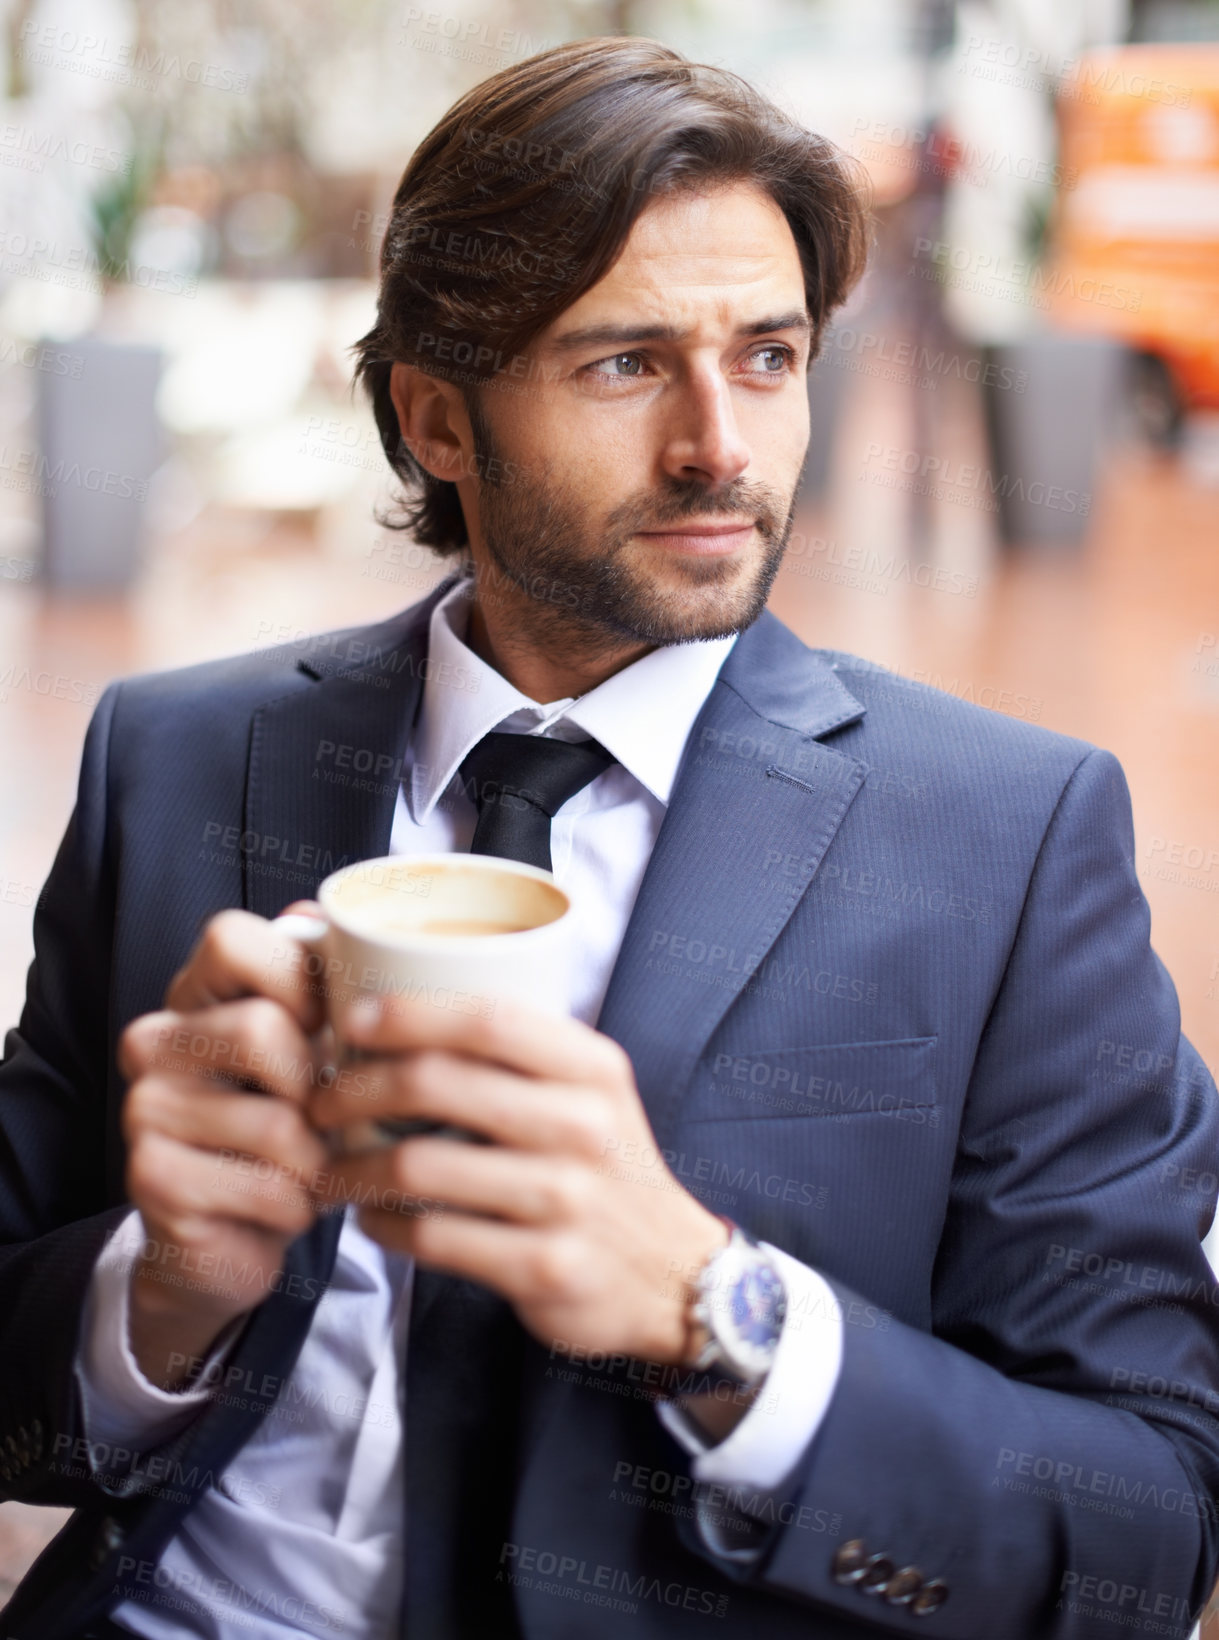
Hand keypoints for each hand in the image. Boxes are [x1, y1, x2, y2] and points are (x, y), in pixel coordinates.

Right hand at [117, 904, 332, 1387]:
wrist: (229, 1237)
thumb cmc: (285, 1125)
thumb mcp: (308, 1049)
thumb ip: (316, 980)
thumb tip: (312, 914)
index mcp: (193, 994)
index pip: (229, 936)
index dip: (295, 973)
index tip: (326, 1020)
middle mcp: (153, 1041)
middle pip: (262, 1028)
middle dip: (320, 1084)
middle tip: (326, 1114)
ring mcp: (143, 1110)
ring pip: (277, 1123)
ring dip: (318, 1159)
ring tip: (310, 1167)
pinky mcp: (151, 1178)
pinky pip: (268, 1187)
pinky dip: (300, 1205)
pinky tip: (286, 1206)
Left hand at [307, 990, 727, 1368]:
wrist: (671, 1274)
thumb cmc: (606, 1168)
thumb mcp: (591, 1093)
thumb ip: (522, 1054)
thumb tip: (403, 1007)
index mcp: (592, 1068)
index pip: (487, 1018)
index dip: (408, 1013)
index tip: (351, 1020)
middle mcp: (583, 1127)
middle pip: (438, 1085)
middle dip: (356, 1088)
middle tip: (320, 1101)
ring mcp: (566, 1201)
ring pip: (421, 1166)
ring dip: (353, 1166)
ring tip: (329, 1167)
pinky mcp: (544, 1267)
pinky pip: (434, 1238)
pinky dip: (384, 1226)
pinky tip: (372, 1217)